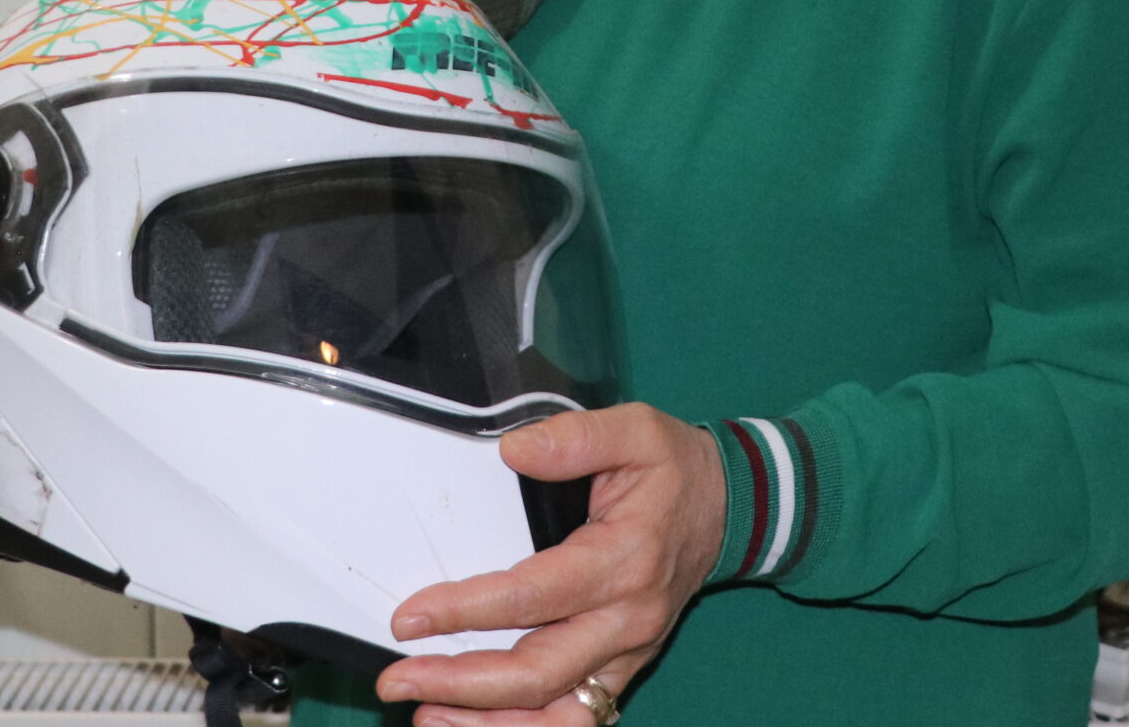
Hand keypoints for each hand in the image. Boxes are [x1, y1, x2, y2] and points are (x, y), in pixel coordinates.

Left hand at [376, 404, 725, 726]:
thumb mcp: (637, 431)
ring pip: (556, 712)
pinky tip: (474, 723)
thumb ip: (575, 438)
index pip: (533, 598)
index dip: (467, 610)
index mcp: (624, 560)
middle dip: (461, 684)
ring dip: (488, 723)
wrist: (731, 507)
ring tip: (426, 714)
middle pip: (538, 674)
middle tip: (398, 677)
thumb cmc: (675, 471)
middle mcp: (628, 619)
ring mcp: (627, 651)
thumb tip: (515, 450)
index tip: (411, 616)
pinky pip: (574, 717)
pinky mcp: (623, 667)